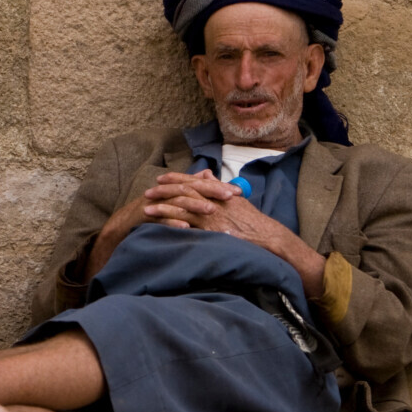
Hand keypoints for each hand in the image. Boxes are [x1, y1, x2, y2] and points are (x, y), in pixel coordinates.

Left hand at [149, 170, 290, 249]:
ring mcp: (212, 216)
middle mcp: (213, 201)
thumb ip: (218, 187)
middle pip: (183, 191)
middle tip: (147, 192)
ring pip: (182, 208)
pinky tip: (159, 227)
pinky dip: (173, 225)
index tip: (160, 179)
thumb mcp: (236, 199)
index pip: (193, 181)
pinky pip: (188, 227)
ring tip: (146, 209)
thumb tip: (207, 176)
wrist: (266, 235)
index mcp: (218, 192)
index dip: (175, 179)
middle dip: (163, 191)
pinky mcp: (211, 231)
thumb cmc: (252, 220)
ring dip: (162, 209)